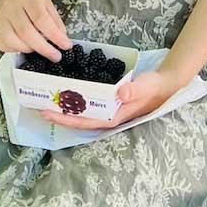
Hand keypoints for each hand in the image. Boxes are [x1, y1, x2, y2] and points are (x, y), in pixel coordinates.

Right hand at [0, 0, 71, 60]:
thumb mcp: (48, 3)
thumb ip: (55, 21)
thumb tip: (62, 39)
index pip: (41, 19)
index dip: (54, 35)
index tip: (66, 45)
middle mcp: (12, 7)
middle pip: (26, 32)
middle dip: (44, 48)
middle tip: (56, 56)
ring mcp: (1, 18)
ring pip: (14, 41)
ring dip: (31, 49)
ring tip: (41, 48)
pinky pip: (5, 45)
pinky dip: (18, 50)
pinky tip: (26, 46)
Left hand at [40, 68, 180, 130]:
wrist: (166, 84)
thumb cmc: (155, 87)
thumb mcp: (147, 86)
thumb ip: (135, 89)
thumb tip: (120, 94)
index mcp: (114, 116)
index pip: (86, 121)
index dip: (67, 119)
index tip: (49, 113)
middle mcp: (108, 116)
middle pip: (80, 120)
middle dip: (60, 116)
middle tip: (40, 107)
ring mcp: (108, 110)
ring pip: (83, 113)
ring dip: (66, 109)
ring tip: (48, 101)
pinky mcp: (109, 102)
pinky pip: (89, 104)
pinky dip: (76, 101)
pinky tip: (67, 94)